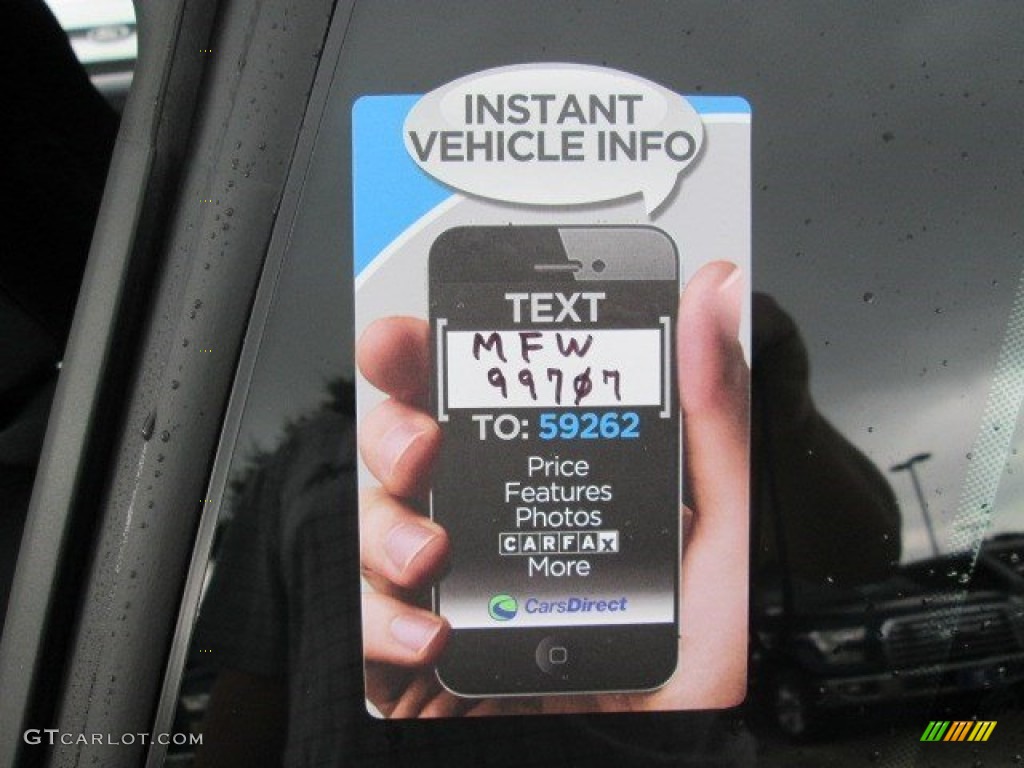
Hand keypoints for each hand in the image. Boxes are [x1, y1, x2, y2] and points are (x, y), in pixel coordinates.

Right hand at [356, 261, 748, 716]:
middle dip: (393, 426)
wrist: (662, 751)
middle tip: (424, 442)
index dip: (433, 353)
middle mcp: (488, 517)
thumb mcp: (717, 531)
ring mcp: (451, 583)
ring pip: (378, 522)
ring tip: (433, 553)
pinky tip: (430, 633)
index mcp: (545, 474)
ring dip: (387, 526)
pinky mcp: (423, 650)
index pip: (476, 394)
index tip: (415, 333)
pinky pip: (372, 617)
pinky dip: (384, 621)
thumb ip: (714, 419)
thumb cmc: (690, 653)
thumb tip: (714, 299)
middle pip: (407, 445)